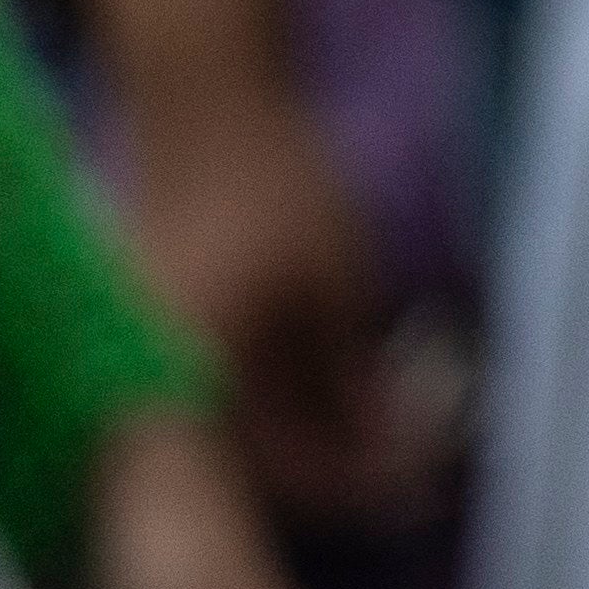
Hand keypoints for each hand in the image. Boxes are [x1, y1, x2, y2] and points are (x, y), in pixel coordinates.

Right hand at [116, 73, 441, 520]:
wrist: (198, 105)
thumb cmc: (266, 180)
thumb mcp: (331, 282)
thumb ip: (353, 376)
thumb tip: (394, 451)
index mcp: (190, 377)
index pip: (290, 472)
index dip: (368, 483)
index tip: (431, 481)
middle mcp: (157, 386)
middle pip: (270, 466)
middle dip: (352, 464)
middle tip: (428, 459)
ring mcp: (157, 368)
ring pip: (257, 435)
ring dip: (330, 433)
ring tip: (405, 412)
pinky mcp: (169, 345)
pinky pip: (237, 399)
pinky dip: (297, 401)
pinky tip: (360, 384)